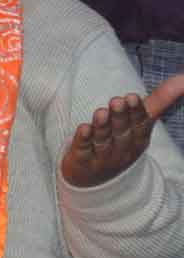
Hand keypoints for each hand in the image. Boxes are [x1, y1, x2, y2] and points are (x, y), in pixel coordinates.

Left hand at [61, 73, 183, 187]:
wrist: (97, 179)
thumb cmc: (122, 141)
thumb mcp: (141, 122)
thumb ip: (159, 99)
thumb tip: (183, 78)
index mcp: (138, 137)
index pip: (139, 123)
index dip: (136, 111)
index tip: (132, 96)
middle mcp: (122, 147)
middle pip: (121, 131)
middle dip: (120, 116)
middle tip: (116, 100)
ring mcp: (103, 156)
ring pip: (103, 140)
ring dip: (102, 126)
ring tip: (100, 112)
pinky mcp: (83, 160)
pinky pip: (84, 149)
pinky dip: (84, 139)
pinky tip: (83, 128)